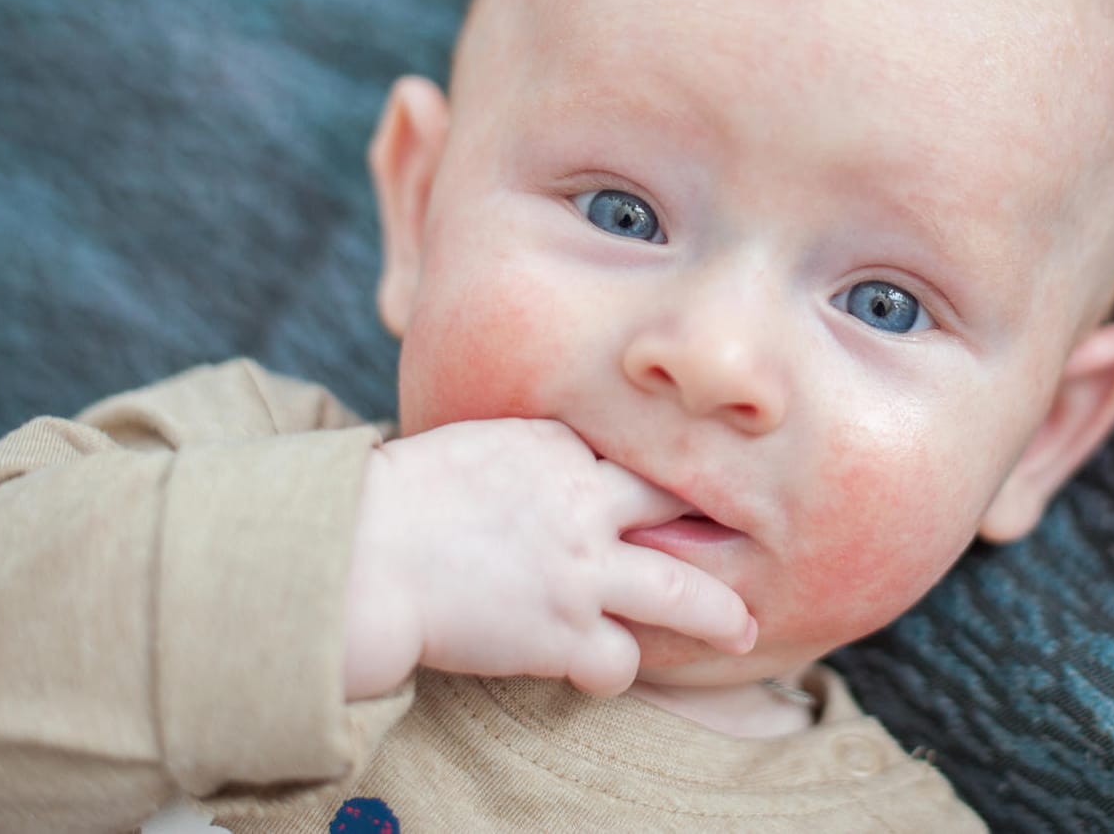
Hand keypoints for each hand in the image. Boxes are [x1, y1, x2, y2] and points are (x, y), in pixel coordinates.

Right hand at [341, 419, 754, 700]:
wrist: (361, 552)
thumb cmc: (396, 499)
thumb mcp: (475, 444)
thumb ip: (528, 456)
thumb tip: (548, 468)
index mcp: (559, 444)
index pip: (632, 457)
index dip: (658, 478)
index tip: (681, 493)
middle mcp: (584, 501)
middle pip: (680, 506)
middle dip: (717, 524)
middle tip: (752, 539)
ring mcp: (581, 570)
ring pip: (682, 593)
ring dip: (719, 616)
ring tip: (742, 631)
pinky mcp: (562, 633)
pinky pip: (622, 660)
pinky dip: (615, 669)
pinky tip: (602, 669)